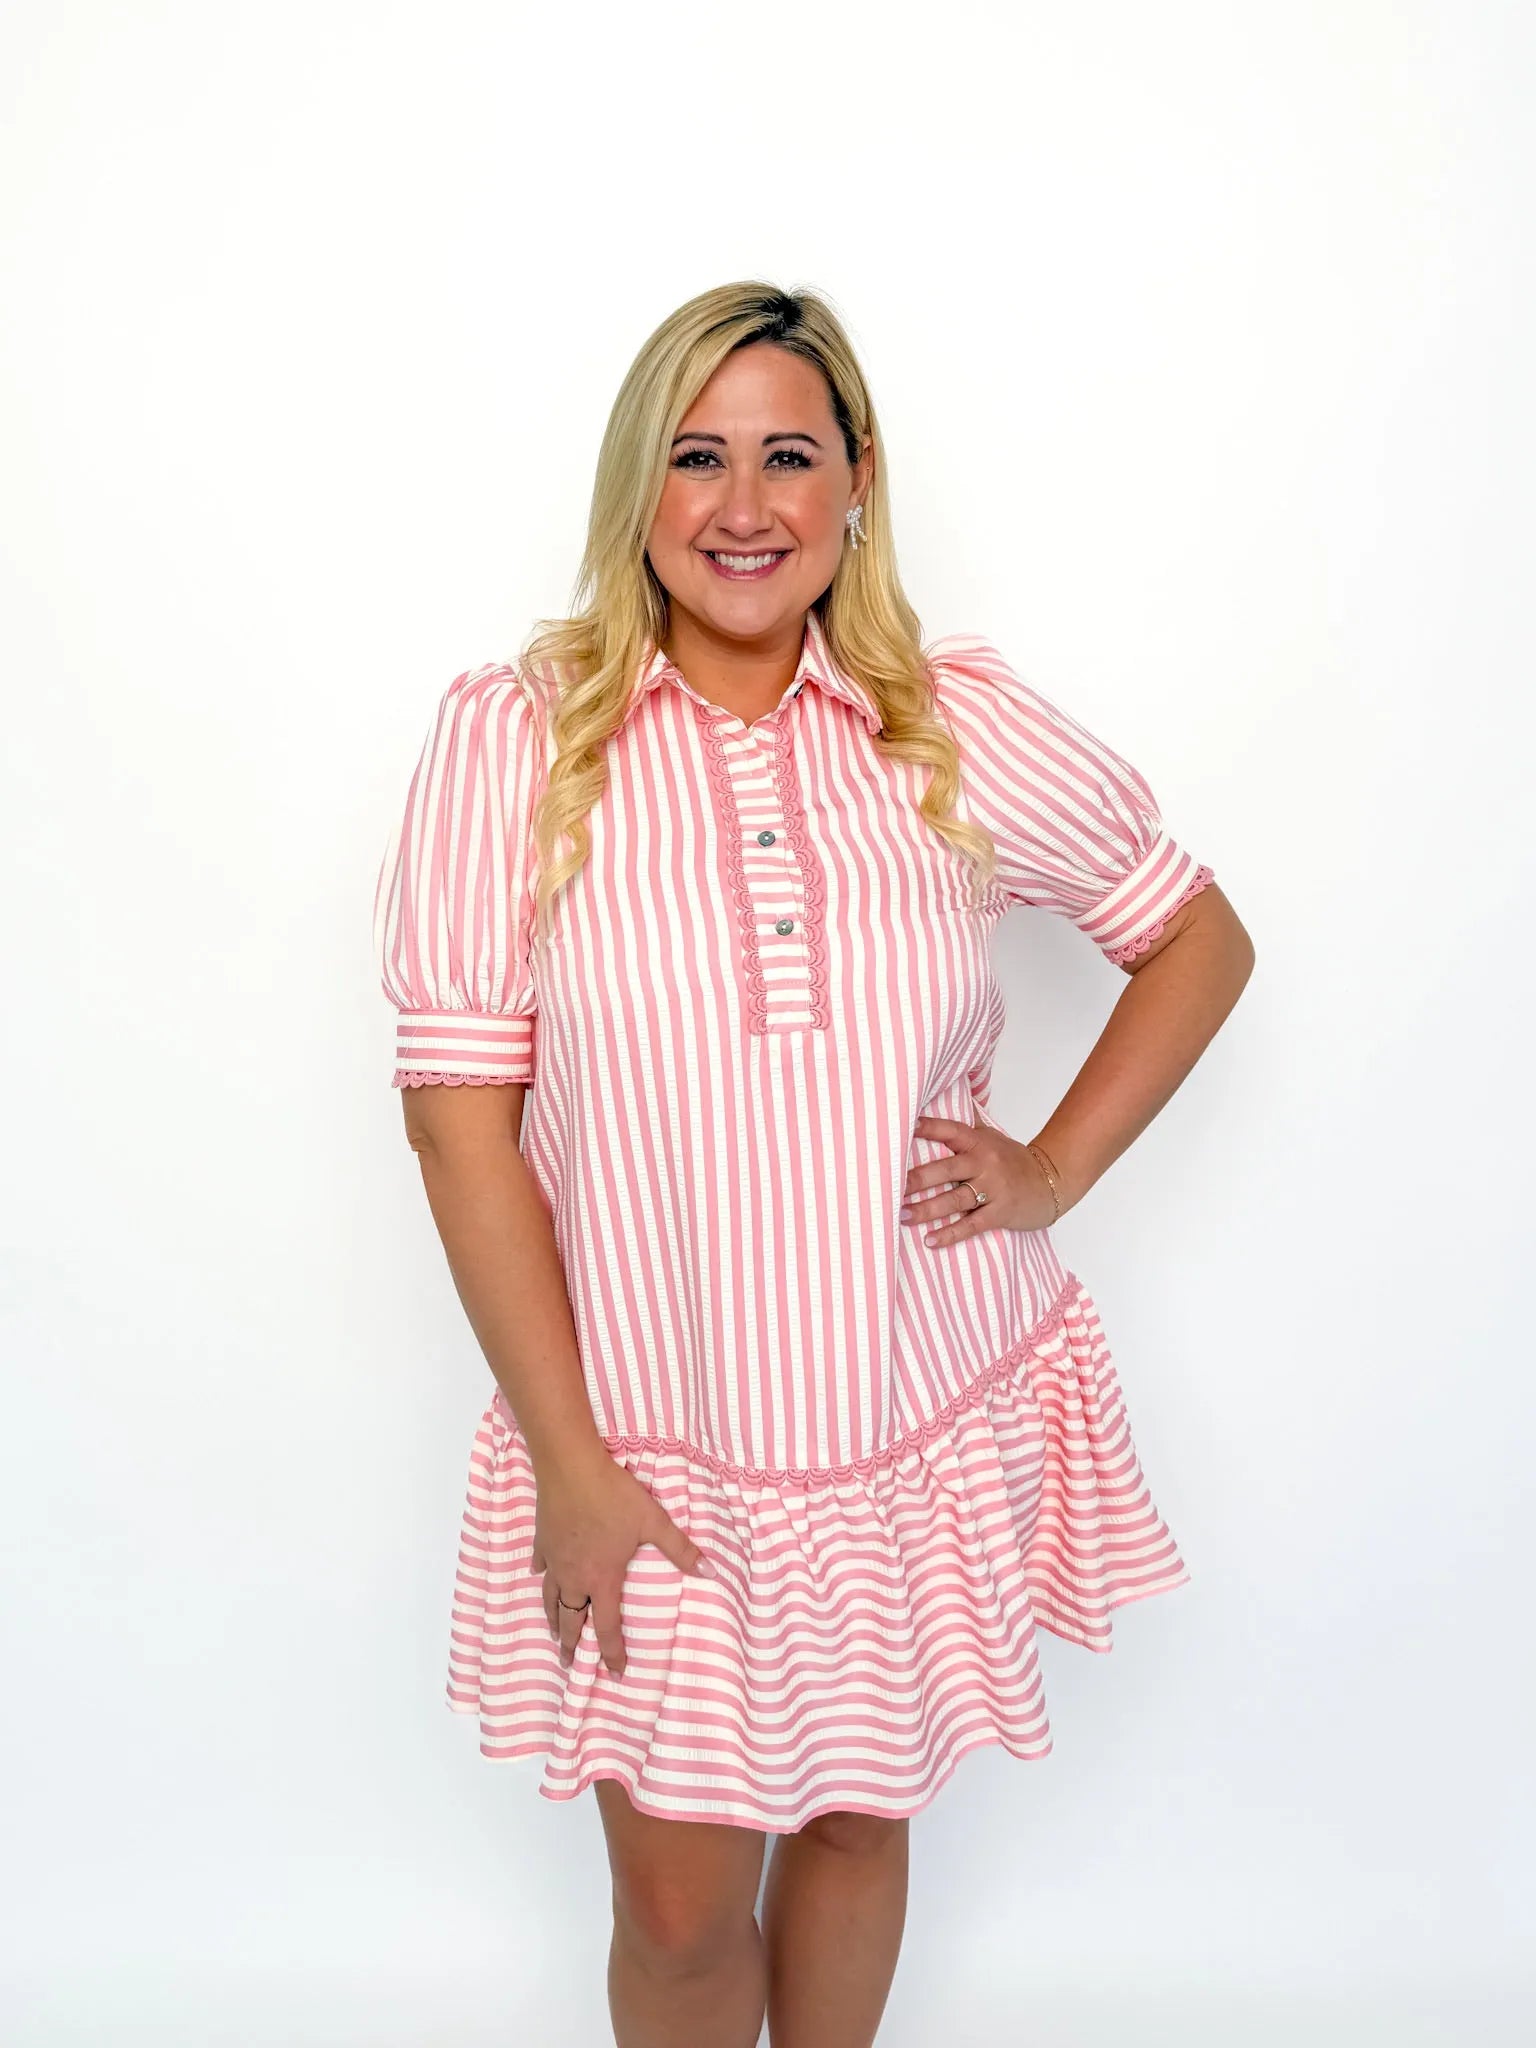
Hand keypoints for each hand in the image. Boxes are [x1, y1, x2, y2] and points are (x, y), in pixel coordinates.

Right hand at [528, 1448, 714, 1678]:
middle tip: (570, 1663)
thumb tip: (710, 1572)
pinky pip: (541, 1565)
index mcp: (602, 1578)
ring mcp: (555, 1559)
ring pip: (551, 1598)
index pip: (608, 1626)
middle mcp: (575, 1576)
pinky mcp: (542, 1540)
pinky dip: (542, 1576)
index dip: (612, 1652)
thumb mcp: (653, 1521)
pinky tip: (541, 1576)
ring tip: (555, 1633)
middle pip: (571, 1619)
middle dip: (572, 1644)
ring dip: (553, 1619)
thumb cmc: (613, 1495)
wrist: (570, 1466)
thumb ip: (680, 1549)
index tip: (616, 1673)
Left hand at [900, 1115, 1060, 1245]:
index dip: (928, 1128)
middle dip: (918, 1179)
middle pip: (946, 1169)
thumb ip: (965, 1126)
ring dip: (927, 1210)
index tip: (904, 1127)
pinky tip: (930, 1240)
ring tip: (903, 1215)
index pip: (950, 1131)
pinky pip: (971, 1225)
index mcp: (979, 1142)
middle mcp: (984, 1163)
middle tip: (891, 1187)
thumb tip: (939, 1103)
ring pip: (955, 1200)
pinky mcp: (1000, 1213)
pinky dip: (950, 1234)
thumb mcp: (991, 1136)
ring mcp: (993, 1189)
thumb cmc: (1012, 1160)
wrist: (1051, 1181)